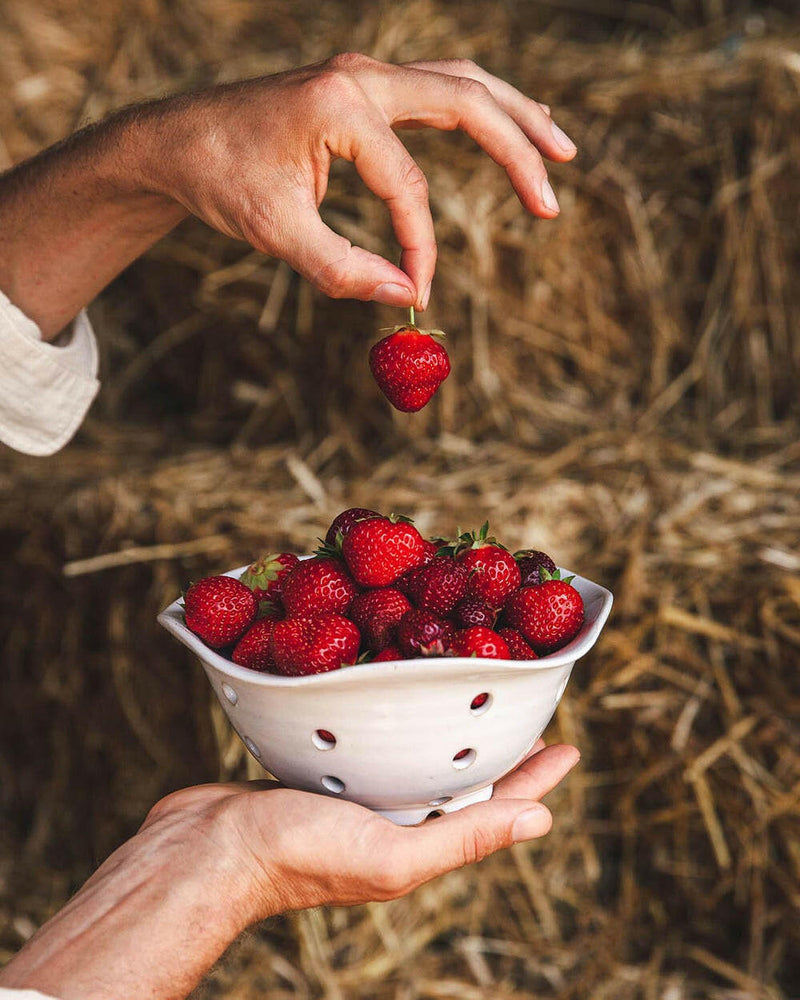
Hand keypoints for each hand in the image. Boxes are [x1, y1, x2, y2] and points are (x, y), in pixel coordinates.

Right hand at [0, 740, 578, 999]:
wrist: (207, 851)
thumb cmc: (298, 855)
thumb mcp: (391, 853)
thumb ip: (463, 836)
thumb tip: (542, 821)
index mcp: (420, 838)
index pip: (496, 805)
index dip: (535, 776)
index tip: (567, 741)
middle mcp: (395, 813)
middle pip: (462, 775)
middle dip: (494, 744)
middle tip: (523, 702)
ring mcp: (357, 790)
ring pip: (416, 751)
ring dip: (446, 725)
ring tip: (468, 690)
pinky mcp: (321, 765)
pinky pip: (370, 735)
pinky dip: (392, 715)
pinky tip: (393, 692)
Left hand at [145, 54, 576, 310]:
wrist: (178, 139)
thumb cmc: (222, 180)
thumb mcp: (276, 234)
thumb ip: (343, 269)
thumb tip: (407, 299)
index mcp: (340, 105)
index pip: (408, 185)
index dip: (420, 246)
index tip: (418, 292)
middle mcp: (362, 76)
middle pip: (467, 102)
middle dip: (516, 152)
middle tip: (550, 201)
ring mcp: (365, 74)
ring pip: (462, 83)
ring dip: (514, 116)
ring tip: (560, 150)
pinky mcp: (364, 85)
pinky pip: (439, 88)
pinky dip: (481, 107)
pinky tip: (509, 123)